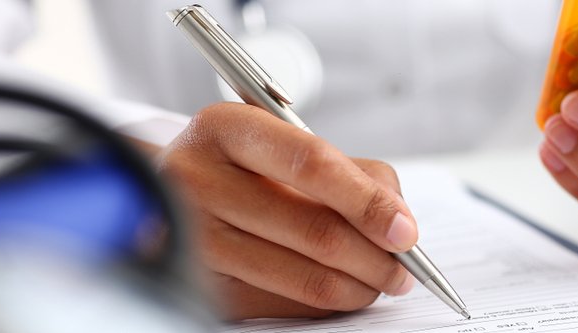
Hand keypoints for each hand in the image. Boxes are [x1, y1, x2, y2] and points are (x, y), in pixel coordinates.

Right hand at [158, 103, 417, 318]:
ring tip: (382, 280)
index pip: (312, 164)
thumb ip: (353, 171)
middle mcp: (198, 180)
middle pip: (315, 230)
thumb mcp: (288, 142)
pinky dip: (329, 302)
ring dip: (360, 286)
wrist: (171, 191)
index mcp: (225, 128)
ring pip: (306, 277)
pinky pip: (286, 304)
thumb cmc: (246, 166)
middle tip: (405, 268)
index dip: (368, 202)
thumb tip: (399, 224)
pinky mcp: (201, 284)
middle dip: (377, 257)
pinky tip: (343, 289)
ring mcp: (193, 237)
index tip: (406, 230)